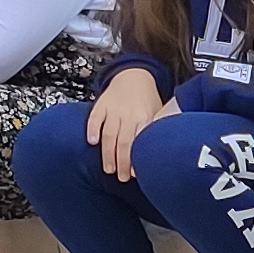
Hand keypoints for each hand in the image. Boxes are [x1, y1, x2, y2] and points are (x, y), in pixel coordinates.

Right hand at [87, 66, 170, 181]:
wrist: (134, 75)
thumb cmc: (147, 99)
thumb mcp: (158, 113)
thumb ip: (156, 131)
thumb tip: (161, 156)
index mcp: (145, 117)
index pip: (140, 141)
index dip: (137, 158)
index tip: (136, 173)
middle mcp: (129, 114)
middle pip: (124, 142)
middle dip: (122, 162)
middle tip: (121, 177)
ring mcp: (114, 109)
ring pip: (109, 134)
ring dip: (108, 153)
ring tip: (109, 169)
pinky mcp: (101, 104)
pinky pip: (95, 118)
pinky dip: (93, 130)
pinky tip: (92, 142)